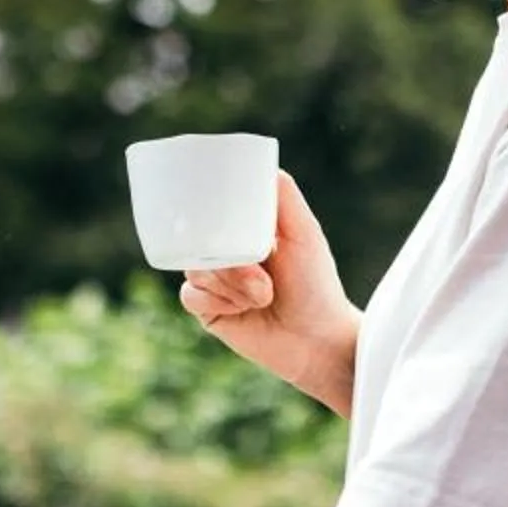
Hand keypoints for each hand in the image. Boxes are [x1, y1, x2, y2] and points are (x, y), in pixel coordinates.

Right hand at [179, 169, 359, 413]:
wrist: (315, 341)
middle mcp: (225, 251)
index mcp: (245, 230)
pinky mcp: (207, 309)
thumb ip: (285, 198)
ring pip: (195, 267)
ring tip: (262, 295)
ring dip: (230, 283)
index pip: (212, 209)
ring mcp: (214, 280)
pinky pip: (190, 294)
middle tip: (262, 270)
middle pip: (198, 238)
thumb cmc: (317, 286)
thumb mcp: (305, 234)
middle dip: (228, 258)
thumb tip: (265, 166)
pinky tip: (241, 311)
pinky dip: (217, 301)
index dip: (206, 208)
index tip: (208, 206)